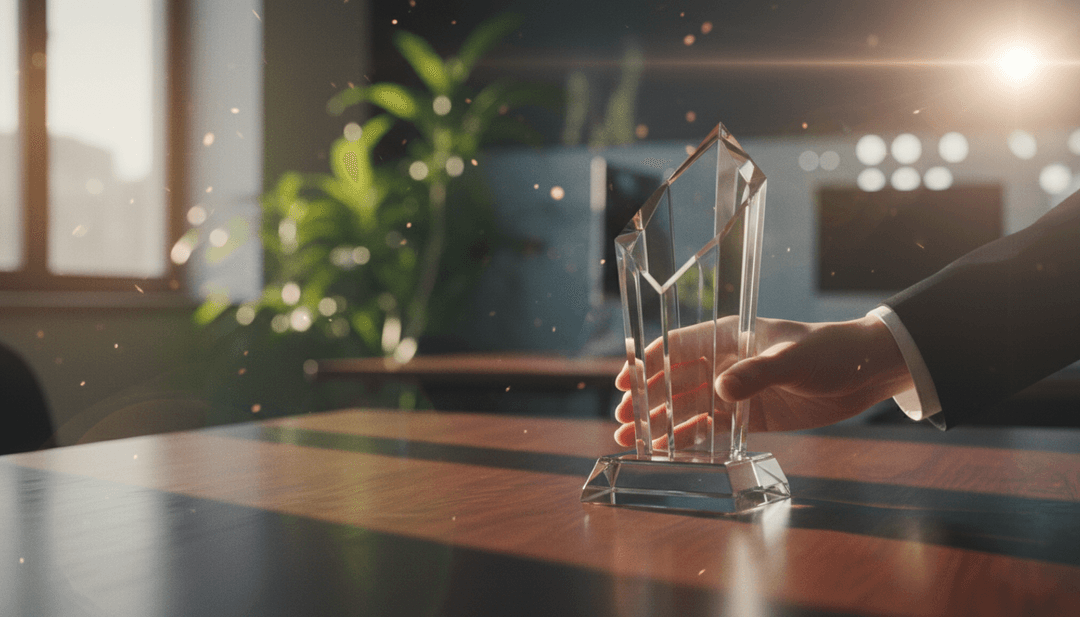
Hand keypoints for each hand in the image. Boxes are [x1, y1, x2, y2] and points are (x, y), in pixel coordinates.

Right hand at [613, 315, 914, 448]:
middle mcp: (726, 362)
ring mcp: (737, 390)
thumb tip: (721, 391)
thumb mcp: (793, 358)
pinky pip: (713, 429)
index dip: (649, 362)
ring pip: (689, 408)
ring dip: (662, 424)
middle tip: (623, 423)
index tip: (624, 381)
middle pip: (676, 382)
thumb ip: (757, 373)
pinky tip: (670, 452)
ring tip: (634, 443)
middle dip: (648, 401)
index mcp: (730, 335)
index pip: (678, 345)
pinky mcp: (750, 417)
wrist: (865, 372)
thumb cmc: (830, 350)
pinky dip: (691, 440)